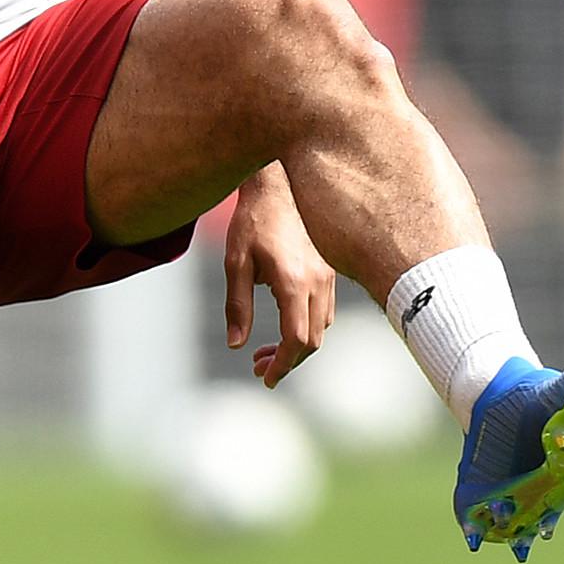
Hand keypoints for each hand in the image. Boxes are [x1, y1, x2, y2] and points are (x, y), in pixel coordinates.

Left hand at [224, 167, 337, 388]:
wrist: (276, 185)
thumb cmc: (251, 221)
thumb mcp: (235, 263)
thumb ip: (237, 305)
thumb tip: (236, 344)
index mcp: (293, 282)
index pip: (296, 340)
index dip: (282, 365)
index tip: (265, 378)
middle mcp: (316, 281)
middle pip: (312, 340)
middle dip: (288, 362)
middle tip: (258, 369)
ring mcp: (326, 275)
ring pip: (321, 328)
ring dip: (298, 346)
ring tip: (266, 353)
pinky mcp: (327, 269)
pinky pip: (324, 311)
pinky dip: (306, 327)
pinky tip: (283, 325)